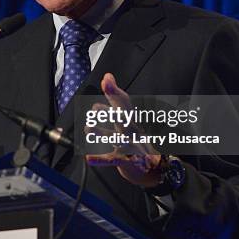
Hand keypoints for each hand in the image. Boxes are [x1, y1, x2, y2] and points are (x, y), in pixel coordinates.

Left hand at [85, 73, 162, 187]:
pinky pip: (111, 160)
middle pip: (123, 120)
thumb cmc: (133, 133)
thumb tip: (107, 76)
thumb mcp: (125, 113)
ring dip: (101, 134)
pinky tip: (89, 157)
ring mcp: (129, 146)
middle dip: (110, 113)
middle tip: (95, 107)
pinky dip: (100, 159)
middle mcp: (132, 130)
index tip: (106, 80)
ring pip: (115, 140)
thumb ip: (114, 95)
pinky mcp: (123, 160)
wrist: (150, 163)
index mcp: (131, 118)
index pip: (124, 103)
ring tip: (87, 129)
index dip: (114, 92)